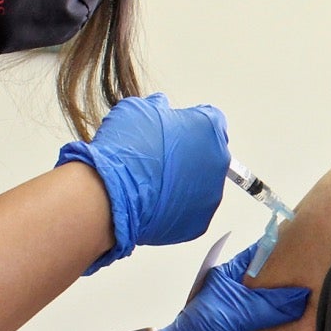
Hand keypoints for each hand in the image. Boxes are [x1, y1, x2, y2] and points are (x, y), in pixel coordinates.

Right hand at [55, 94, 230, 273]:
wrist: (112, 192)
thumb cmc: (126, 150)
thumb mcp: (138, 109)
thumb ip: (158, 107)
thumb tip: (160, 108)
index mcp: (208, 127)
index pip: (210, 121)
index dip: (189, 126)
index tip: (177, 133)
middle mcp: (218, 160)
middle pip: (208, 155)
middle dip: (189, 156)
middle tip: (161, 161)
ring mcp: (211, 195)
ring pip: (200, 186)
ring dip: (183, 184)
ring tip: (153, 184)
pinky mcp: (199, 223)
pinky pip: (189, 213)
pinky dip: (175, 209)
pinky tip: (153, 203)